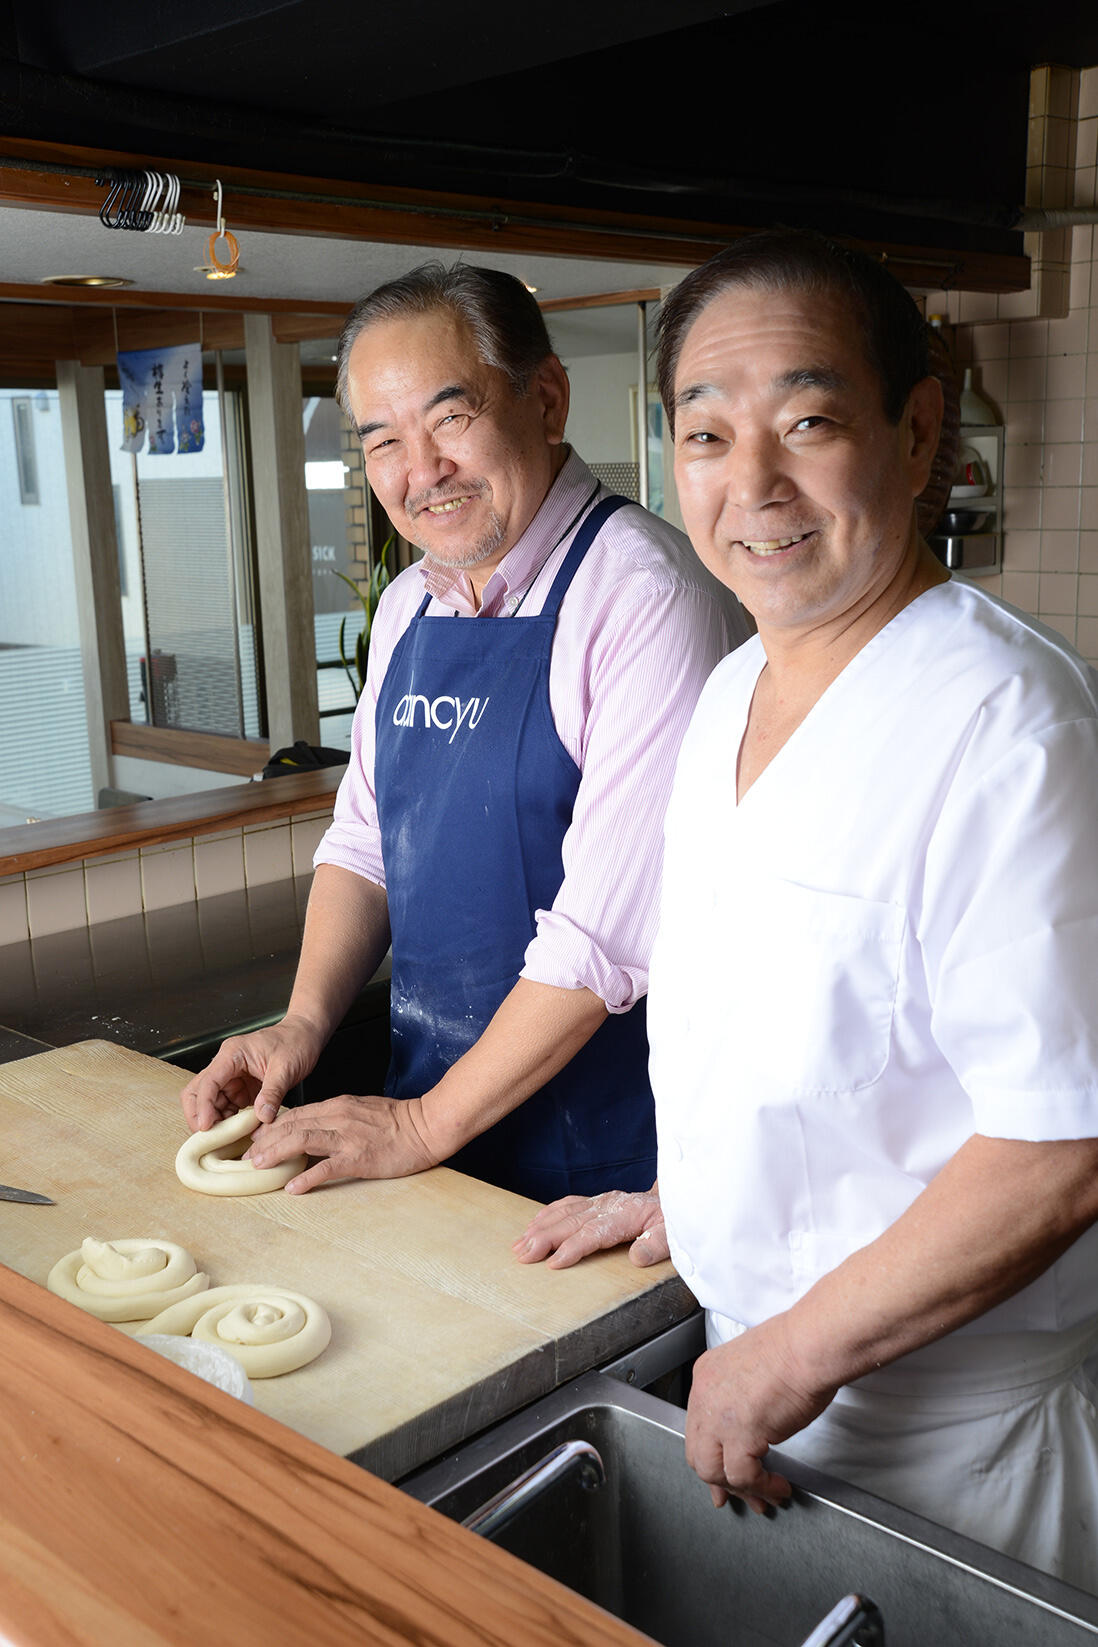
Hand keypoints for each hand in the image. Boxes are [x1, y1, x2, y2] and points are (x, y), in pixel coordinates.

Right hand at [180, 1015, 324, 1130]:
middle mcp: (226, 1065)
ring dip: (214, 1120)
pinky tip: (236, 1132)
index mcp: (232, 1054)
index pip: (208, 1082)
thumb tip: (262, 1117)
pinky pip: (226, 1106)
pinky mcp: (240, 1087)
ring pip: (210, 1102)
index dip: (203, 1107)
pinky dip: (227, 1120)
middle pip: (197, 1091)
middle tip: (208, 1137)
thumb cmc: (295, 1042)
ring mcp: (231, 1077)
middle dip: (198, 1115)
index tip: (206, 1127)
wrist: (304, 1035)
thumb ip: (273, 1092)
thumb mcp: (286, 1068)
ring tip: (224, 1138)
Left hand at [246, 1092, 439, 1192]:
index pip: (296, 1114)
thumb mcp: (362, 1109)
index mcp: (338, 1106)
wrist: (427, 1125)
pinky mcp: (359, 1158)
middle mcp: (338, 1118)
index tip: (256, 1140)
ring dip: (276, 1154)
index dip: (272, 1127)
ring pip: (302, 1140)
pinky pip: (327, 1168)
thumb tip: (315, 1129)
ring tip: (258, 1166)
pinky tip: (293, 1188)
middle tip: (247, 1157)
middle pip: (292, 1125)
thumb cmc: (399, 1120)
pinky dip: (307, 1177)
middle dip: (265, 1141)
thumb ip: (337, 1117)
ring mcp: (348, 1138)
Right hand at [512, 1187, 667, 1268]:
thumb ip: (656, 1246)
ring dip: (540, 1228)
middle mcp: (607, 1205)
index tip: (552, 1263)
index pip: (593, 1232)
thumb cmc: (673, 1220)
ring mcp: (599, 1201)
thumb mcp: (673, 1235)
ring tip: (520, 1244)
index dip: (572, 1248)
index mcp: (625, 1214)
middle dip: (544, 1239)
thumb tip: (637, 1257)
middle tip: (523, 1255)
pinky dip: (547, 1214)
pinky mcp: (596, 1201)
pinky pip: (567, 1204)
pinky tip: (533, 1224)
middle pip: (571, 1222)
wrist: (676, 1198)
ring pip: (564, 1212)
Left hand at [685, 1315, 834, 1514]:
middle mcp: (705, 1395)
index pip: (697, 1427)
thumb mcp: (753, 1367)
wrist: (809, 1346)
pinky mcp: (741, 1434)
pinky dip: (762, 1487)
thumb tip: (753, 1423)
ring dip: (741, 1490)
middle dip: (720, 1481)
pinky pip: (743, 1476)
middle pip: (698, 1453)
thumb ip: (743, 1395)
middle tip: (741, 1496)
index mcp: (706, 1376)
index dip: (712, 1455)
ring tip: (766, 1495)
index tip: (723, 1475)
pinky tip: (779, 1486)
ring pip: (712, 1470)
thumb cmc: (795, 1350)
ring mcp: (719, 1416)